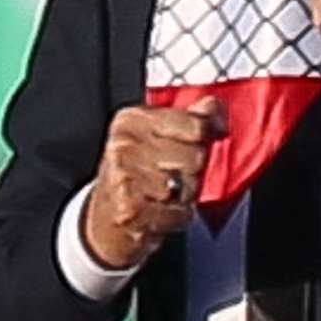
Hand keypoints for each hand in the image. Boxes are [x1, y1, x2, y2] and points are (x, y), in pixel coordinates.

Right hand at [82, 104, 220, 269]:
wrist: (105, 215)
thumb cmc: (138, 171)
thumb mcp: (156, 134)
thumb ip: (188, 117)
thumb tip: (214, 104)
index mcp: (132, 121)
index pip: (194, 124)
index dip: (210, 130)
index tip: (215, 132)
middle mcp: (124, 146)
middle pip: (195, 157)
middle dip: (195, 169)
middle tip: (178, 173)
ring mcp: (125, 179)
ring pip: (189, 186)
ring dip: (186, 194)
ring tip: (167, 193)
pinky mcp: (131, 210)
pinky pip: (181, 212)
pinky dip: (179, 215)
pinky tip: (162, 210)